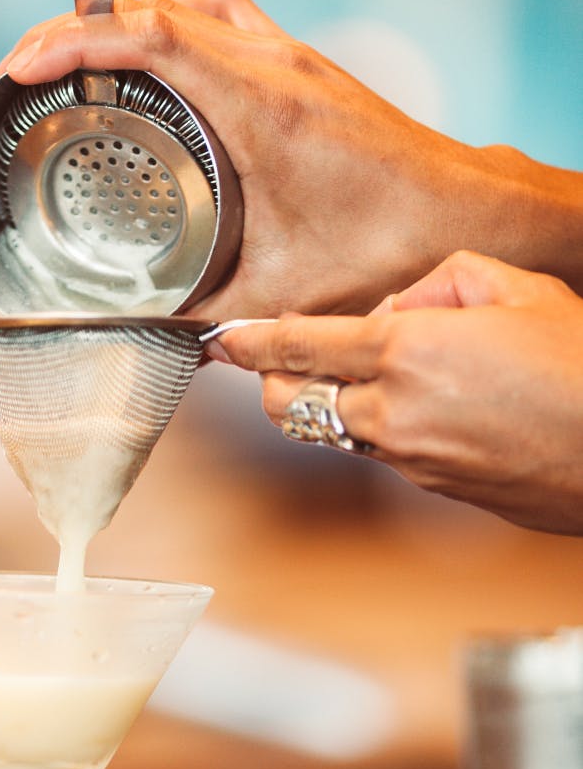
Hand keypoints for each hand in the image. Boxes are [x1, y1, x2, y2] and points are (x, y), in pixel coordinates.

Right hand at [0, 0, 582, 318]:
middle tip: (28, 68)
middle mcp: (274, 65)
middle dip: (79, 29)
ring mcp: (291, 56)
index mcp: (261, 107)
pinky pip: (222, 17)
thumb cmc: (389, 242)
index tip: (22, 68)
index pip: (151, 37)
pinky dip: (173, 26)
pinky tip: (156, 64)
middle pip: (157, 8)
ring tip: (78, 56)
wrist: (465, 211)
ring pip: (190, 3)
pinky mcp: (302, 66)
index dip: (74, 42)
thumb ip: (210, 317)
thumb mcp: (286, 289)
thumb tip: (150, 338)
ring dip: (127, 18)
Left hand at [208, 251, 582, 534]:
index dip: (249, 342)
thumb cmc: (582, 365)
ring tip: (376, 377)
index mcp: (406, 350)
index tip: (222, 339)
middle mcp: (393, 411)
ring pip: (331, 432)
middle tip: (289, 357)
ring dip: (329, 404)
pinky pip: (380, 452)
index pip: (297, 346)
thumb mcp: (517, 287)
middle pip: (289, 403)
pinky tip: (429, 407)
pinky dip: (378, 427)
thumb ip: (440, 281)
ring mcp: (410, 459)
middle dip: (274, 379)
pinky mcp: (433, 487)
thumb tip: (398, 304)